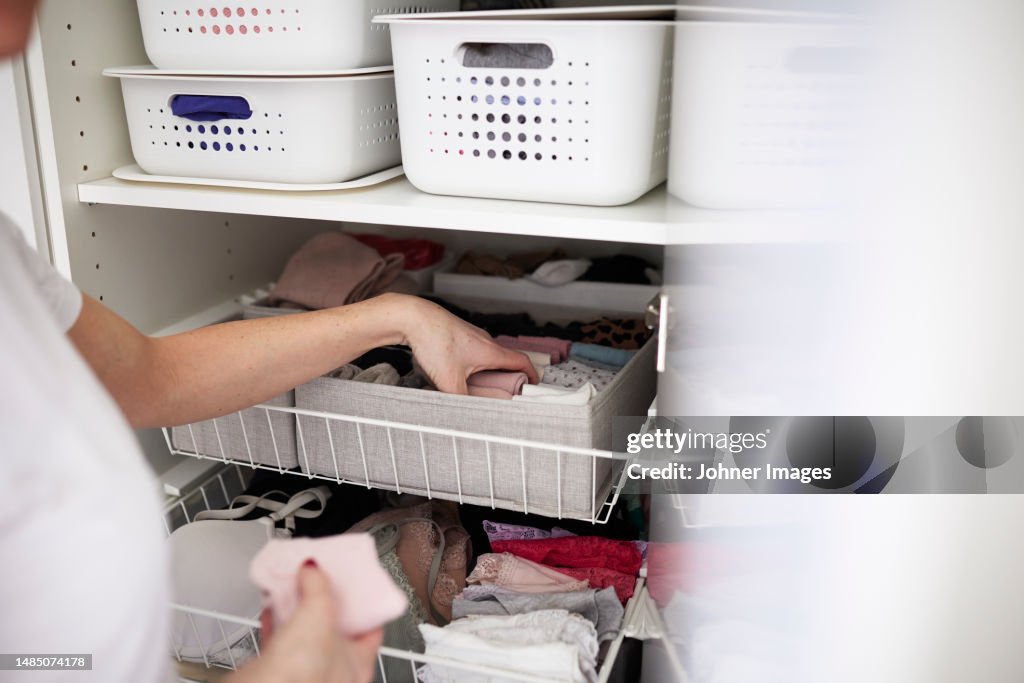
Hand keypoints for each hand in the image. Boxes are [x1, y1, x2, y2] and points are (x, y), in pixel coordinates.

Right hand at [228, 565, 382, 682]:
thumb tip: (313, 570)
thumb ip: (318, 585)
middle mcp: (335, 672)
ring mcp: (306, 672)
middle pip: (335, 625)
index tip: (355, 582)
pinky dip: (278, 620)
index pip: (371, 626)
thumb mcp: (319, 611)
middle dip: (326, 600)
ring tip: (295, 584)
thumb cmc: (300, 672)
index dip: (364, 601)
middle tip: (322, 580)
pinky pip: (282, 639)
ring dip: (299, 607)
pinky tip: (272, 604)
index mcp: (358, 665)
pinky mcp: (280, 670)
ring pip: (306, 631)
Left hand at [395, 296, 538, 393]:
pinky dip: (474, 362)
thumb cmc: (432, 340)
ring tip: (480, 384)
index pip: (522, 361)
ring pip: (488, 355)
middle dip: (509, 376)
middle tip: (505, 392)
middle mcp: (485, 340)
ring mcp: (471, 335)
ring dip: (490, 370)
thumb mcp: (448, 380)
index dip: (531, 374)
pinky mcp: (457, 333)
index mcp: (490, 351)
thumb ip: (459, 400)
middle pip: (506, 359)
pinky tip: (458, 371)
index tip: (534, 384)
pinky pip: (473, 350)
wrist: (413, 317)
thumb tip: (465, 414)